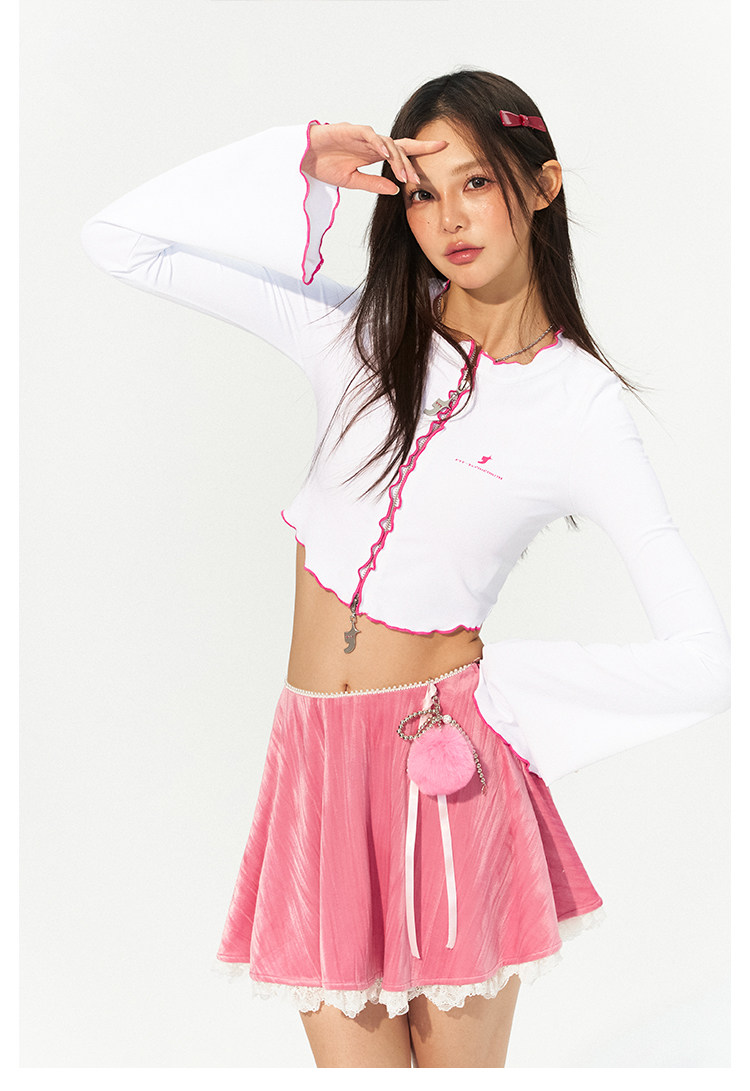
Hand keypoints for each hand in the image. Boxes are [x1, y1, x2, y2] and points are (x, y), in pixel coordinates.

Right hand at [300, 122, 446, 195]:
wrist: (302, 157)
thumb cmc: (324, 165)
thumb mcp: (352, 181)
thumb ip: (374, 183)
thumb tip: (395, 189)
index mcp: (374, 154)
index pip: (403, 151)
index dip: (421, 151)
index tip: (442, 149)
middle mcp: (372, 143)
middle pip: (401, 146)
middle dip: (416, 154)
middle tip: (425, 171)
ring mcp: (362, 135)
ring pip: (388, 143)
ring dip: (398, 159)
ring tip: (404, 174)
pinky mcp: (350, 130)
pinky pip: (369, 135)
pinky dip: (379, 143)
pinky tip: (386, 153)